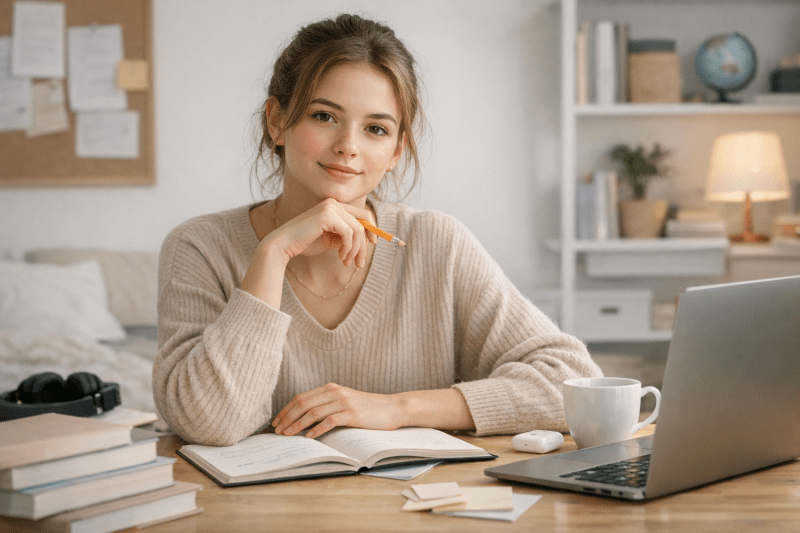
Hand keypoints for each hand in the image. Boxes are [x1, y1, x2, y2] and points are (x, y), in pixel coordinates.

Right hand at [272, 198, 377, 267]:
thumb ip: (345, 237)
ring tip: (346, 262)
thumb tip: (364, 241)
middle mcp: (334, 203)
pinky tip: (341, 257)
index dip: (371, 228)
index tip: (373, 244)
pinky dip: (348, 248)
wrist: (284, 245)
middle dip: (365, 243)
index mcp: (334, 206)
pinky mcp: (327, 215)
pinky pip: (349, 233)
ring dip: (355, 249)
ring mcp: (330, 207)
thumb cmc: (305, 243)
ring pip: (358, 229)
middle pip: (364, 220)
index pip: (362, 213)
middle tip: (360, 262)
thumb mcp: (330, 239)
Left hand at [272, 383, 400, 438]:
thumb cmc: (368, 408)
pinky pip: (329, 420)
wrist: (393, 408)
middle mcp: (335, 392)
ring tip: (288, 435)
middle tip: (277, 430)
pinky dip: (316, 429)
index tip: (276, 421)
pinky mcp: (352, 414)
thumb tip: (305, 418)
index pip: (301, 397)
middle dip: (287, 417)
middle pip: (303, 403)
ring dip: (297, 424)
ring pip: (313, 412)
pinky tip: (309, 437)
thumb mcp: (345, 401)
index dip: (286, 409)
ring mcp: (343, 402)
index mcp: (331, 388)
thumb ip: (328, 404)